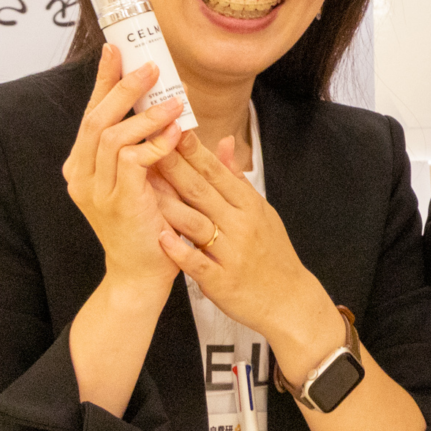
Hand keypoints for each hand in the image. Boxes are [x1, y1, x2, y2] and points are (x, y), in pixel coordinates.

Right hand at [60, 45, 187, 296]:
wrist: (143, 273)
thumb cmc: (150, 224)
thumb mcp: (155, 179)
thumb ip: (163, 147)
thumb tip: (187, 116)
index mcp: (85, 166)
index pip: (92, 113)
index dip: (104, 81)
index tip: (117, 50)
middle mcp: (82, 175)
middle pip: (96, 118)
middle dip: (123, 88)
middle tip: (151, 67)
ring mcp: (96, 190)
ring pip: (112, 136)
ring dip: (145, 115)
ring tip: (175, 101)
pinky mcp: (117, 201)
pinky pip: (131, 161)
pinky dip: (155, 144)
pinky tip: (176, 134)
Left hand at [150, 133, 344, 386]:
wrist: (289, 301)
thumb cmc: (272, 254)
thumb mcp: (262, 212)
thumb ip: (238, 179)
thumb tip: (226, 142)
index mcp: (250, 205)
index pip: (217, 173)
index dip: (193, 151)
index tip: (171, 129)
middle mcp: (242, 225)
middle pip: (203, 192)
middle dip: (174, 168)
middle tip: (147, 145)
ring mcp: (232, 253)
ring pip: (196, 223)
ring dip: (168, 204)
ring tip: (141, 187)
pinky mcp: (223, 281)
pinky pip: (198, 263)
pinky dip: (180, 251)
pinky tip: (160, 239)